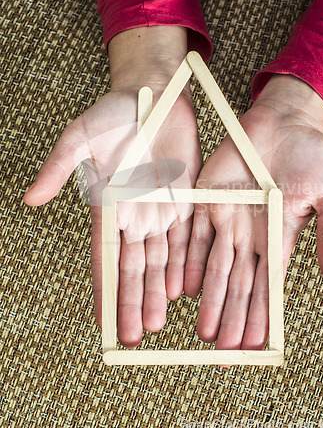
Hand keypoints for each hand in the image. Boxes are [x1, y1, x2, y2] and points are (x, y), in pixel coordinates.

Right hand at [24, 26, 202, 346]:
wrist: (155, 92)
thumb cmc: (114, 112)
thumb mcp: (80, 137)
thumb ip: (58, 168)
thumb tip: (30, 199)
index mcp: (108, 206)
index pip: (105, 258)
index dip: (105, 289)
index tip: (103, 321)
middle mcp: (134, 214)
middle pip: (133, 266)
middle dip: (133, 300)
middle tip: (134, 335)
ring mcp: (161, 208)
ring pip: (160, 259)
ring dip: (157, 290)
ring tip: (156, 322)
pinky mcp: (186, 199)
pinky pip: (186, 238)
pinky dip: (183, 263)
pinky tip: (181, 289)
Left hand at [184, 74, 322, 349]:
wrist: (283, 122)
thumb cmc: (311, 155)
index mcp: (278, 236)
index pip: (267, 285)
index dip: (260, 315)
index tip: (254, 344)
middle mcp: (250, 234)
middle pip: (239, 284)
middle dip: (232, 317)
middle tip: (223, 350)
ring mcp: (227, 218)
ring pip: (214, 266)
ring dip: (209, 299)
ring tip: (204, 331)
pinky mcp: (207, 198)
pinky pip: (195, 235)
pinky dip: (189, 260)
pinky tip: (184, 288)